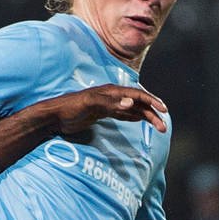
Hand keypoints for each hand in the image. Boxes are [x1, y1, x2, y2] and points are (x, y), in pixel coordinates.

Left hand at [32, 84, 168, 138]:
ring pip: (133, 110)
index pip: (137, 95)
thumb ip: (110, 103)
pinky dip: (134, 117)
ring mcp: (109, 104)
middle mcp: (113, 96)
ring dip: (146, 118)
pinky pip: (124, 114)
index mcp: (112, 91)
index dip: (151, 101)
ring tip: (158, 128)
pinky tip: (140, 121)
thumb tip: (130, 103)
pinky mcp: (103, 113)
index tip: (163, 110)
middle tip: (163, 127)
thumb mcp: (90, 104)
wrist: (55, 116)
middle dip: (152, 114)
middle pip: (138, 103)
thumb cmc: (71, 108)